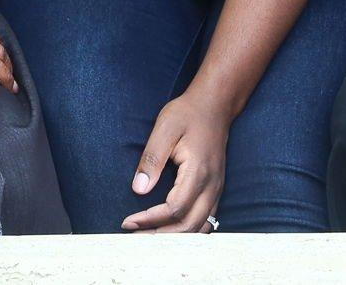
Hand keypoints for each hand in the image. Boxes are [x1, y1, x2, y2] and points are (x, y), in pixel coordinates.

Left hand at [122, 90, 229, 231]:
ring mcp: (217, 190)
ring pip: (199, 228)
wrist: (214, 106)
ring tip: (148, 238)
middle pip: (188, 226)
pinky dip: (189, 232)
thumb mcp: (164, 129)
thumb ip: (152, 159)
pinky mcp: (216, 190)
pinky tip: (171, 233)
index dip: (150, 220)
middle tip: (133, 238)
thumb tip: (138, 189)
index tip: (127, 222)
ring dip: (175, 239)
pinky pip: (206, 221)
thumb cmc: (187, 114)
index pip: (174, 209)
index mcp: (198, 172)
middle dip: (160, 236)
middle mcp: (211, 186)